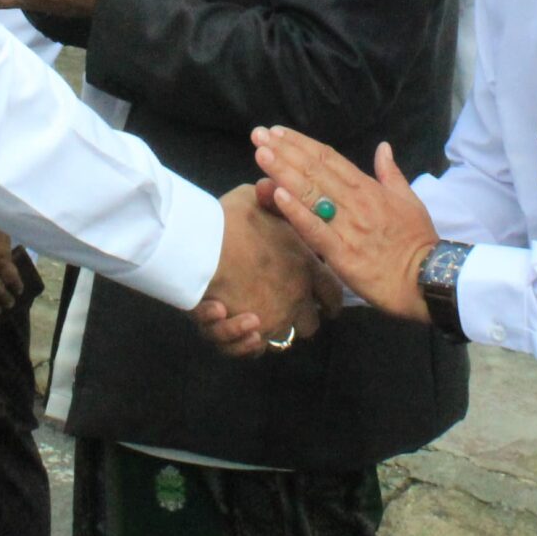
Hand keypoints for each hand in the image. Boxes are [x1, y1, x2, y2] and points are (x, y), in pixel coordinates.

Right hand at [190, 185, 343, 356]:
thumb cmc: (230, 220)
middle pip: (310, 323)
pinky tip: (236, 327)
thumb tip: (270, 187)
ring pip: (282, 339)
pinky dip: (244, 342)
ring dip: (270, 331)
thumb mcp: (254, 198)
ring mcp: (275, 319)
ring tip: (252, 319)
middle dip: (300, 318)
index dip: (329, 299)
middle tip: (282, 307)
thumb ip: (270, 198)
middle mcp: (297, 297)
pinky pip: (252, 348)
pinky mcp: (250, 334)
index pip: (332, 293)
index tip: (324, 302)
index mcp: (305, 266)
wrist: (204, 248)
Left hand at [251, 127, 435, 322]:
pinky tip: (277, 195)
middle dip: (285, 151)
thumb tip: (383, 147)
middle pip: (315, 171)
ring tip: (261, 154)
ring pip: (311, 194)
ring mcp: (348, 226)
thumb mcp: (408, 200)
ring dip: (284, 172)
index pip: (329, 159)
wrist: (427, 278)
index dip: (302, 144)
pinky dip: (296, 212)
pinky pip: (315, 230)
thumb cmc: (417, 240)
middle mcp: (355, 202)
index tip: (278, 132)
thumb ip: (391, 173)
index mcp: (368, 188)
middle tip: (258, 134)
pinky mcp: (343, 253)